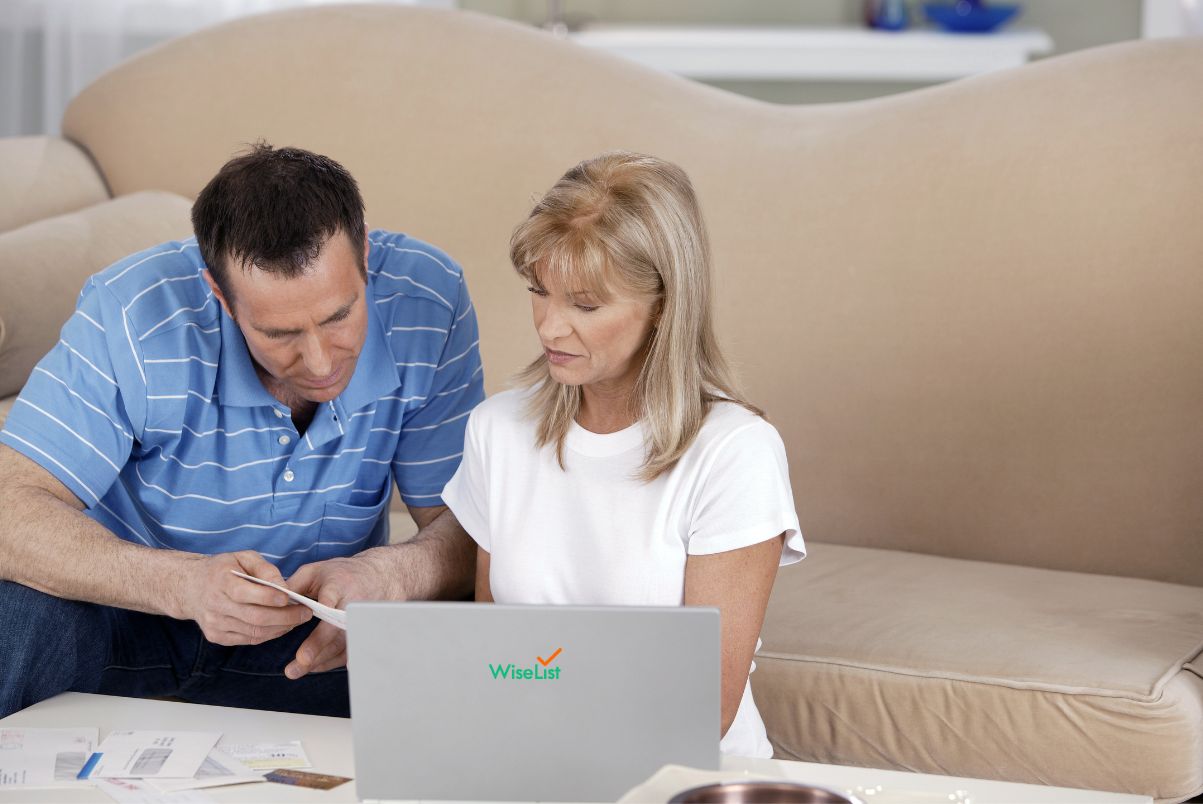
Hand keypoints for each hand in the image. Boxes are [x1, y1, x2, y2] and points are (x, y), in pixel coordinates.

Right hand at [176, 551, 311, 645]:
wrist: (191, 587)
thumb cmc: (224, 569)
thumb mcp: (243, 557)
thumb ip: (265, 569)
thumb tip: (284, 587)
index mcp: (220, 581)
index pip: (247, 593)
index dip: (271, 597)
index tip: (291, 597)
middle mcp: (215, 605)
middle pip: (255, 617)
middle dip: (285, 617)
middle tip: (306, 613)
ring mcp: (214, 624)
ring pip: (254, 632)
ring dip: (281, 628)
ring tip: (298, 620)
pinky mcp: (216, 636)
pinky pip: (248, 640)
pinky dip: (269, 635)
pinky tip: (281, 626)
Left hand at [284, 553, 392, 678]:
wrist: (381, 577)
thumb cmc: (342, 574)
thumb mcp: (316, 570)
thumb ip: (294, 584)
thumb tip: (273, 601)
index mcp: (339, 585)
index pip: (332, 599)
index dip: (327, 608)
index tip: (321, 612)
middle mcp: (353, 604)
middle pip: (337, 627)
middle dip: (319, 644)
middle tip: (301, 660)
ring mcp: (361, 621)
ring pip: (342, 644)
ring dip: (320, 660)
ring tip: (295, 670)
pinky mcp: (363, 634)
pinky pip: (348, 652)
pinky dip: (330, 662)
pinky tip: (313, 667)